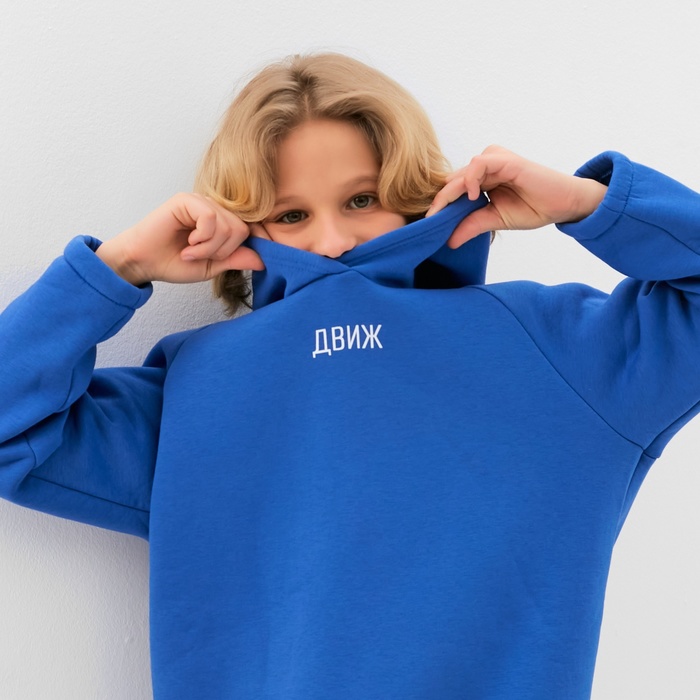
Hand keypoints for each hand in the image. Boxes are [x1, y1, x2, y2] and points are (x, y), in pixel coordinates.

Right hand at [96, 193, 264, 285]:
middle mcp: (213, 208)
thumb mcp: (212, 266)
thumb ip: (236, 260)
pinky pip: (210, 218)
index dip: (240, 248)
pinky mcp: (187, 200)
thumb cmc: (173, 263)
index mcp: (221, 221)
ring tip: (190, 252)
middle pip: (241, 229)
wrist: (144, 262)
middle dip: (221, 251)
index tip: (223, 259)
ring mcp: (200, 201)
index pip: (248, 230)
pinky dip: (201, 238)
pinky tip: (187, 243)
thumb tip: (264, 260)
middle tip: (199, 257)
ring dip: (209, 247)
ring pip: (227, 225)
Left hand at [425, 145, 607, 247]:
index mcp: (481, 178)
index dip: (439, 205)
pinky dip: (471, 179)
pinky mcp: (505, 160)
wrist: (562, 204)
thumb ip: (471, 226)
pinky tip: (472, 196)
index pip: (453, 189)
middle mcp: (485, 166)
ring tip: (444, 212)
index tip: (428, 224)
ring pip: (461, 174)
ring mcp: (494, 161)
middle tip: (429, 221)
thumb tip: (449, 241)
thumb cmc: (533, 208)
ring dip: (451, 193)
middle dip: (439, 201)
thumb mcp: (494, 220)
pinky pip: (478, 164)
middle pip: (453, 181)